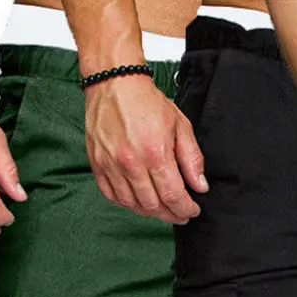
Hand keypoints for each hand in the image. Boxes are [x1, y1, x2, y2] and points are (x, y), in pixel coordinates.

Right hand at [85, 75, 207, 223]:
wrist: (113, 82)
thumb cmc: (146, 102)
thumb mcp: (180, 126)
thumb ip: (192, 159)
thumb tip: (200, 186)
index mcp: (155, 153)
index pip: (173, 196)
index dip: (186, 209)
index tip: (192, 211)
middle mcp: (131, 162)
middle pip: (153, 205)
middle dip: (171, 214)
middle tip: (180, 213)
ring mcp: (110, 164)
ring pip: (132, 204)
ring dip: (150, 212)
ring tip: (162, 208)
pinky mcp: (97, 163)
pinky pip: (111, 195)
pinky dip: (127, 203)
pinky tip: (139, 200)